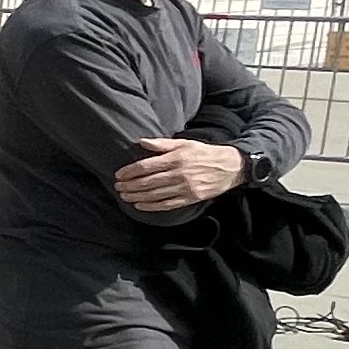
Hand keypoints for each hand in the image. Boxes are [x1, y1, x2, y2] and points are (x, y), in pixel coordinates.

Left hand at [113, 138, 245, 215]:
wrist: (230, 167)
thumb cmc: (204, 153)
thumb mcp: (184, 143)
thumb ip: (162, 144)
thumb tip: (142, 142)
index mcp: (176, 158)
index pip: (146, 166)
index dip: (130, 171)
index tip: (119, 175)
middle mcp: (179, 174)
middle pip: (148, 182)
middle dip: (130, 186)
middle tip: (118, 187)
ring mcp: (185, 188)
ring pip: (155, 194)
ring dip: (137, 197)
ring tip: (125, 196)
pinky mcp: (190, 198)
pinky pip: (167, 204)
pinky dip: (152, 206)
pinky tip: (140, 206)